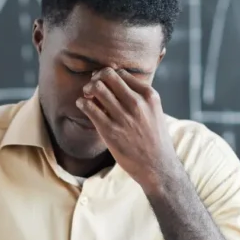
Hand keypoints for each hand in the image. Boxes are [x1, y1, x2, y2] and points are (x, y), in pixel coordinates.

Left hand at [76, 67, 179, 191]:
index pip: (121, 73)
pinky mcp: (109, 130)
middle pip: (107, 75)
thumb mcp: (154, 111)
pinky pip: (88, 107)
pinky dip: (81, 103)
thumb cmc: (153, 138)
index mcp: (149, 96)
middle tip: (91, 87)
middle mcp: (136, 103)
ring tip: (87, 96)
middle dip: (95, 78)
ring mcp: (123, 116)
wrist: (157, 166)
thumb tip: (116, 81)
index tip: (102, 82)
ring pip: (96, 88)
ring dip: (87, 89)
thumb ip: (139, 96)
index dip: (107, 75)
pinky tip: (82, 105)